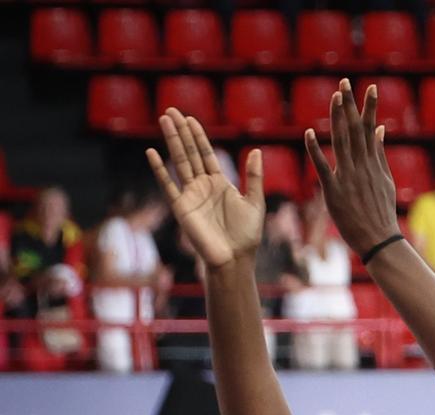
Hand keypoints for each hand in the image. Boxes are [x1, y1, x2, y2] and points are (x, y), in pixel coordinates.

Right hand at [146, 110, 263, 269]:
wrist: (235, 258)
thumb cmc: (246, 234)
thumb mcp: (255, 201)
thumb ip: (254, 176)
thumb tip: (256, 150)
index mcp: (219, 183)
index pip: (206, 153)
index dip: (198, 135)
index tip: (190, 118)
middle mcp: (202, 185)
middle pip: (190, 152)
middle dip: (181, 132)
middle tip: (171, 110)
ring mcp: (190, 194)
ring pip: (179, 162)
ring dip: (171, 141)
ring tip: (164, 121)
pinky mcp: (181, 207)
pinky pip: (168, 184)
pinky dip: (160, 169)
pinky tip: (151, 153)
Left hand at [302, 81, 401, 257]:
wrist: (379, 240)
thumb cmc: (382, 213)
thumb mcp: (386, 181)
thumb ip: (380, 154)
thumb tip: (381, 129)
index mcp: (373, 164)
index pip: (370, 129)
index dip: (369, 107)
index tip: (368, 88)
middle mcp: (362, 167)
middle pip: (355, 130)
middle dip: (350, 105)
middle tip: (345, 82)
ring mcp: (348, 178)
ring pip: (341, 142)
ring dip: (337, 118)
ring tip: (335, 97)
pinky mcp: (334, 191)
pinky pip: (323, 167)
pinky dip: (315, 150)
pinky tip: (309, 133)